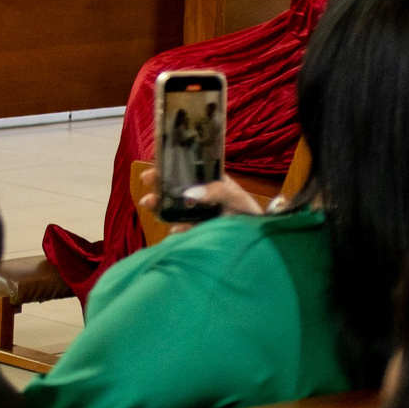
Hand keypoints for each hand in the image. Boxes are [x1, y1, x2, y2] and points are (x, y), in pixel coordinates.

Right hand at [136, 163, 265, 231]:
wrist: (262, 239)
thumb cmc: (249, 211)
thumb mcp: (235, 196)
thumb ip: (215, 191)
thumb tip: (189, 193)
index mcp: (208, 182)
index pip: (185, 171)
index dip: (167, 168)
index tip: (153, 169)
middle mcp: (200, 197)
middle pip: (174, 189)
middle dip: (158, 187)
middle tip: (147, 184)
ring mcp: (197, 214)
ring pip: (174, 207)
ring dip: (160, 206)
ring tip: (149, 204)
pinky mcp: (198, 231)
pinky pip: (182, 229)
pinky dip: (176, 229)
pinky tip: (174, 230)